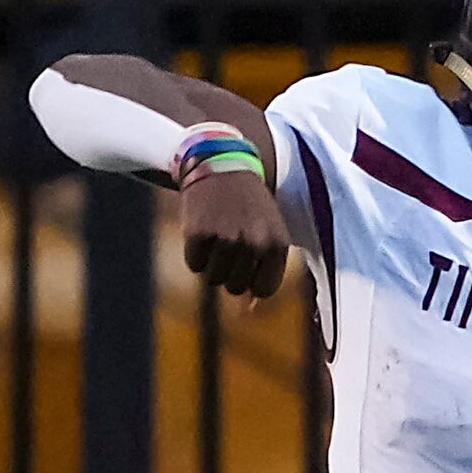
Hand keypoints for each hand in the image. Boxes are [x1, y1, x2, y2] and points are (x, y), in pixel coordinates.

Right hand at [179, 169, 289, 299]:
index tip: (247, 262)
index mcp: (276, 244)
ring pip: (213, 279)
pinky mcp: (199, 234)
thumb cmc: (248, 204)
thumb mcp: (267, 230)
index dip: (252, 280)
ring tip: (217, 233)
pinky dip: (195, 251)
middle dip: (230, 270)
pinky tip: (203, 227)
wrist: (219, 163)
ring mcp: (225, 239)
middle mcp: (253, 244)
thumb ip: (265, 267)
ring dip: (211, 262)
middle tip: (229, 241)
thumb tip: (249, 308)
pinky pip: (195, 264)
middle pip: (236, 287)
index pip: (264, 289)